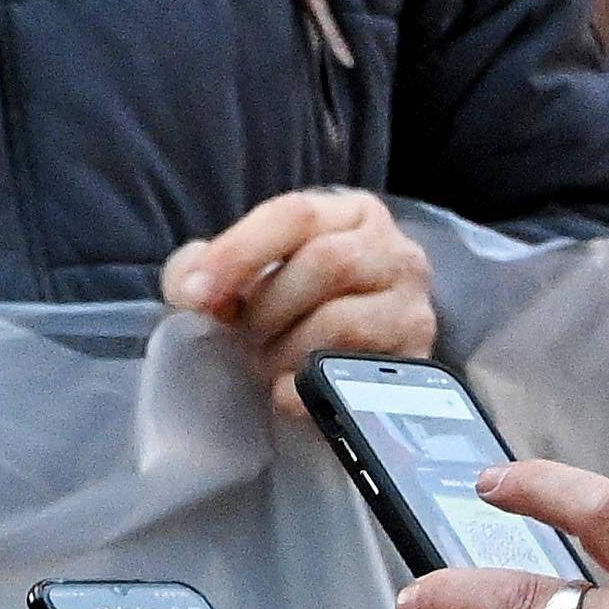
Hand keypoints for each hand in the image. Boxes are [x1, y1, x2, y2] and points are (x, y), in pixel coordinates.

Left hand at [162, 189, 432, 411]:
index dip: (240, 252)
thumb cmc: (295, 307)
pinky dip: (306, 390)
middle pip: (327, 264)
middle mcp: (397, 253)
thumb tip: (191, 291)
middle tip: (243, 337)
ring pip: (344, 323)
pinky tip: (285, 393)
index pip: (296, 215)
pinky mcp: (418, 367)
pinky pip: (354, 380)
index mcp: (352, 214)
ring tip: (266, 364)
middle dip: (269, 307)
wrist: (360, 361)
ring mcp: (414, 311)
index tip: (195, 295)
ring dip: (287, 350)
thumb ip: (207, 267)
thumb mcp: (252, 271)